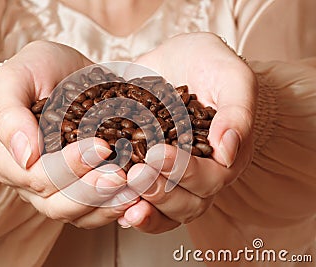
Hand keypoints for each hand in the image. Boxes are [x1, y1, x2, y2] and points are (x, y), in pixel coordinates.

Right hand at [0, 41, 136, 227]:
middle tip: (121, 175)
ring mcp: (56, 191)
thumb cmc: (34, 72)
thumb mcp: (15, 79)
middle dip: (92, 191)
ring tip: (134, 192)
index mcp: (10, 160)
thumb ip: (9, 114)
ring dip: (107, 205)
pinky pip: (95, 212)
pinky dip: (115, 208)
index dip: (70, 167)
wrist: (62, 71)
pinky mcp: (80, 190)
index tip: (102, 147)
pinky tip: (136, 199)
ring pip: (78, 214)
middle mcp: (31, 183)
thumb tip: (24, 157)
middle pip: (58, 204)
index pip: (38, 176)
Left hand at [117, 33, 256, 232]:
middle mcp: (199, 175)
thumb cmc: (210, 65)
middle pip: (187, 203)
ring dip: (145, 209)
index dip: (184, 172)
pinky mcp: (146, 171)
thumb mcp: (230, 77)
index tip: (157, 153)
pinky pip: (141, 202)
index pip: (210, 179)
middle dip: (160, 192)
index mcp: (223, 158)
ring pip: (165, 210)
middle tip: (135, 174)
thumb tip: (227, 152)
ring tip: (123, 197)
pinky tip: (112, 206)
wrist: (178, 58)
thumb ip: (236, 112)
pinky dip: (127, 208)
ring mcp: (172, 177)